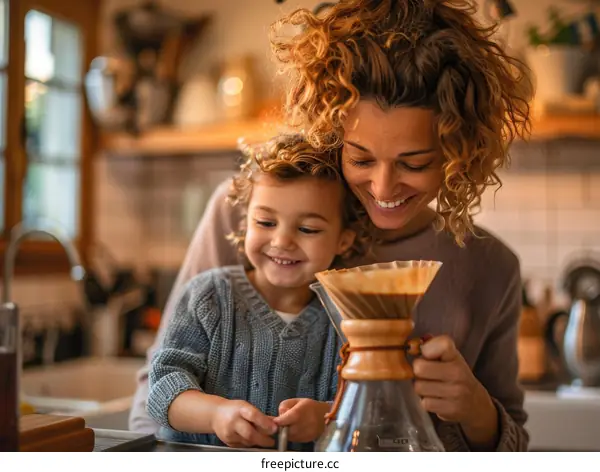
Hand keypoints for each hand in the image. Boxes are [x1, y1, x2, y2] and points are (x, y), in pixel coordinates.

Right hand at [211, 399, 276, 448]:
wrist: (215, 414)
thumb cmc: (233, 409)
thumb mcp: (246, 406)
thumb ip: (260, 415)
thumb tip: (275, 422)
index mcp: (240, 409)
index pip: (253, 416)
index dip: (265, 423)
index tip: (274, 428)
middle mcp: (233, 421)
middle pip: (250, 433)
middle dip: (263, 439)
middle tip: (271, 441)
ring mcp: (229, 433)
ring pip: (248, 441)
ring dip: (258, 441)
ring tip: (264, 439)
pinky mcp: (228, 441)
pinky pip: (243, 445)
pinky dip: (250, 443)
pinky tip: (252, 439)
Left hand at [274, 398, 330, 442]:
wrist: (325, 414)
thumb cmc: (308, 406)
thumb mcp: (295, 401)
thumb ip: (284, 406)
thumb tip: (279, 417)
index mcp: (299, 412)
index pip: (284, 420)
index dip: (278, 421)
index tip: (276, 420)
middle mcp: (303, 424)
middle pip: (286, 430)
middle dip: (281, 427)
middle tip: (282, 423)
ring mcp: (306, 433)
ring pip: (289, 436)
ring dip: (287, 432)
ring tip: (290, 425)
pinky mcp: (308, 439)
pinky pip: (295, 440)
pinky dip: (293, 436)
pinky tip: (296, 429)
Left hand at [413, 335, 498, 449]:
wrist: (475, 402)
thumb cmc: (456, 375)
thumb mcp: (449, 356)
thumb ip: (433, 345)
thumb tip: (416, 342)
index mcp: (455, 355)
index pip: (438, 344)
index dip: (426, 348)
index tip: (427, 354)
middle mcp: (457, 372)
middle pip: (419, 368)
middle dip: (418, 371)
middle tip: (426, 373)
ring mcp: (455, 391)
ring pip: (419, 387)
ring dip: (421, 387)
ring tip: (431, 386)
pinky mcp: (451, 408)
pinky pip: (425, 403)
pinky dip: (427, 401)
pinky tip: (436, 398)